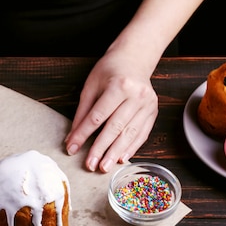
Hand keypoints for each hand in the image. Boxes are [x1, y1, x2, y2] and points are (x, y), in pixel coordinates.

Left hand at [65, 51, 157, 172]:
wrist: (134, 58)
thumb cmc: (109, 70)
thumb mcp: (91, 86)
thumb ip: (82, 112)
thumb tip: (72, 137)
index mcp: (119, 86)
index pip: (97, 116)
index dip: (83, 134)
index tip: (72, 148)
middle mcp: (136, 96)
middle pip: (115, 128)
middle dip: (101, 149)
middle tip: (90, 165)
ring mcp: (148, 104)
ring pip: (130, 134)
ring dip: (116, 152)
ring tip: (104, 166)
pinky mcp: (153, 112)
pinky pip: (142, 133)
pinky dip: (131, 147)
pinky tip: (121, 158)